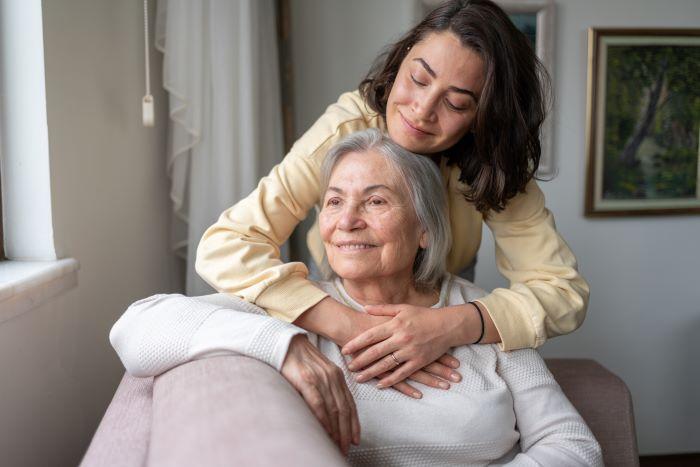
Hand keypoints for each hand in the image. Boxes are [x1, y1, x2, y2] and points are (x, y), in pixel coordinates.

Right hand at [281, 335, 358, 454]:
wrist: (284, 343)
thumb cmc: (298, 359)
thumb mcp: (318, 371)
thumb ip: (326, 386)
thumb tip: (330, 410)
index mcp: (336, 375)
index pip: (350, 403)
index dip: (354, 423)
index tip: (355, 438)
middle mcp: (332, 377)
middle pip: (344, 409)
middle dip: (347, 432)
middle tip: (346, 448)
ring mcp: (320, 378)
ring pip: (333, 409)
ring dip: (336, 430)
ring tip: (337, 445)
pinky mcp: (306, 380)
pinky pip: (319, 404)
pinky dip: (324, 420)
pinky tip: (325, 432)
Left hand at [342, 303, 467, 388]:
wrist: (447, 325)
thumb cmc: (423, 315)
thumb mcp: (403, 308)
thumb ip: (382, 309)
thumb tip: (364, 308)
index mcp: (395, 324)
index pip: (371, 336)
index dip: (356, 343)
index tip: (344, 350)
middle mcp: (401, 338)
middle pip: (375, 352)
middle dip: (360, 361)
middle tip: (348, 367)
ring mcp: (410, 351)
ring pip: (386, 365)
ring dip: (371, 373)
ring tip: (359, 378)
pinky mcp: (419, 362)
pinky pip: (402, 374)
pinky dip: (390, 380)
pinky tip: (379, 384)